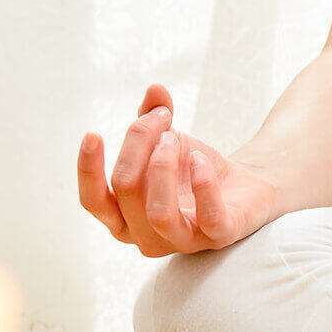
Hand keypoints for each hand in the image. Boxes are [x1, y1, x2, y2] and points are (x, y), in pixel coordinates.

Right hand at [77, 84, 279, 256]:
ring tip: (176, 138)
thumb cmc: (193, 168)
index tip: (94, 133)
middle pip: (125, 188)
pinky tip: (201, 160)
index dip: (88, 169)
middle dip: (141, 142)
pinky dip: (203, 182)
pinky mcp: (219, 237)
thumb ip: (152, 116)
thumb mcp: (167, 139)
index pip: (93, 201)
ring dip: (164, 164)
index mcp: (124, 217)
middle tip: (163, 120)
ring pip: (159, 212)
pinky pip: (208, 216)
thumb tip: (155, 89)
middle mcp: (146, 237)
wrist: (243, 185)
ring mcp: (183, 242)